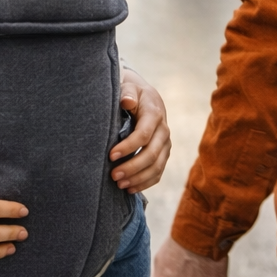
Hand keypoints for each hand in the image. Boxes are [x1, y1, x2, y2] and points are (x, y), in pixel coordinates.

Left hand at [112, 67, 170, 192]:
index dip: (128, 147)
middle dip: (132, 167)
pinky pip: (158, 173)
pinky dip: (145, 183)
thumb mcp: (129, 87)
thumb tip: (126, 101)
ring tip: (119, 185)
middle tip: (113, 175)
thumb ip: (127, 92)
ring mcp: (166, 144)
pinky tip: (130, 189)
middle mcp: (164, 130)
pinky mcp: (164, 154)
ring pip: (157, 167)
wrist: (146, 98)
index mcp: (154, 114)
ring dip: (138, 178)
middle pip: (152, 154)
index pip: (143, 135)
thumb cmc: (132, 93)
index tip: (110, 155)